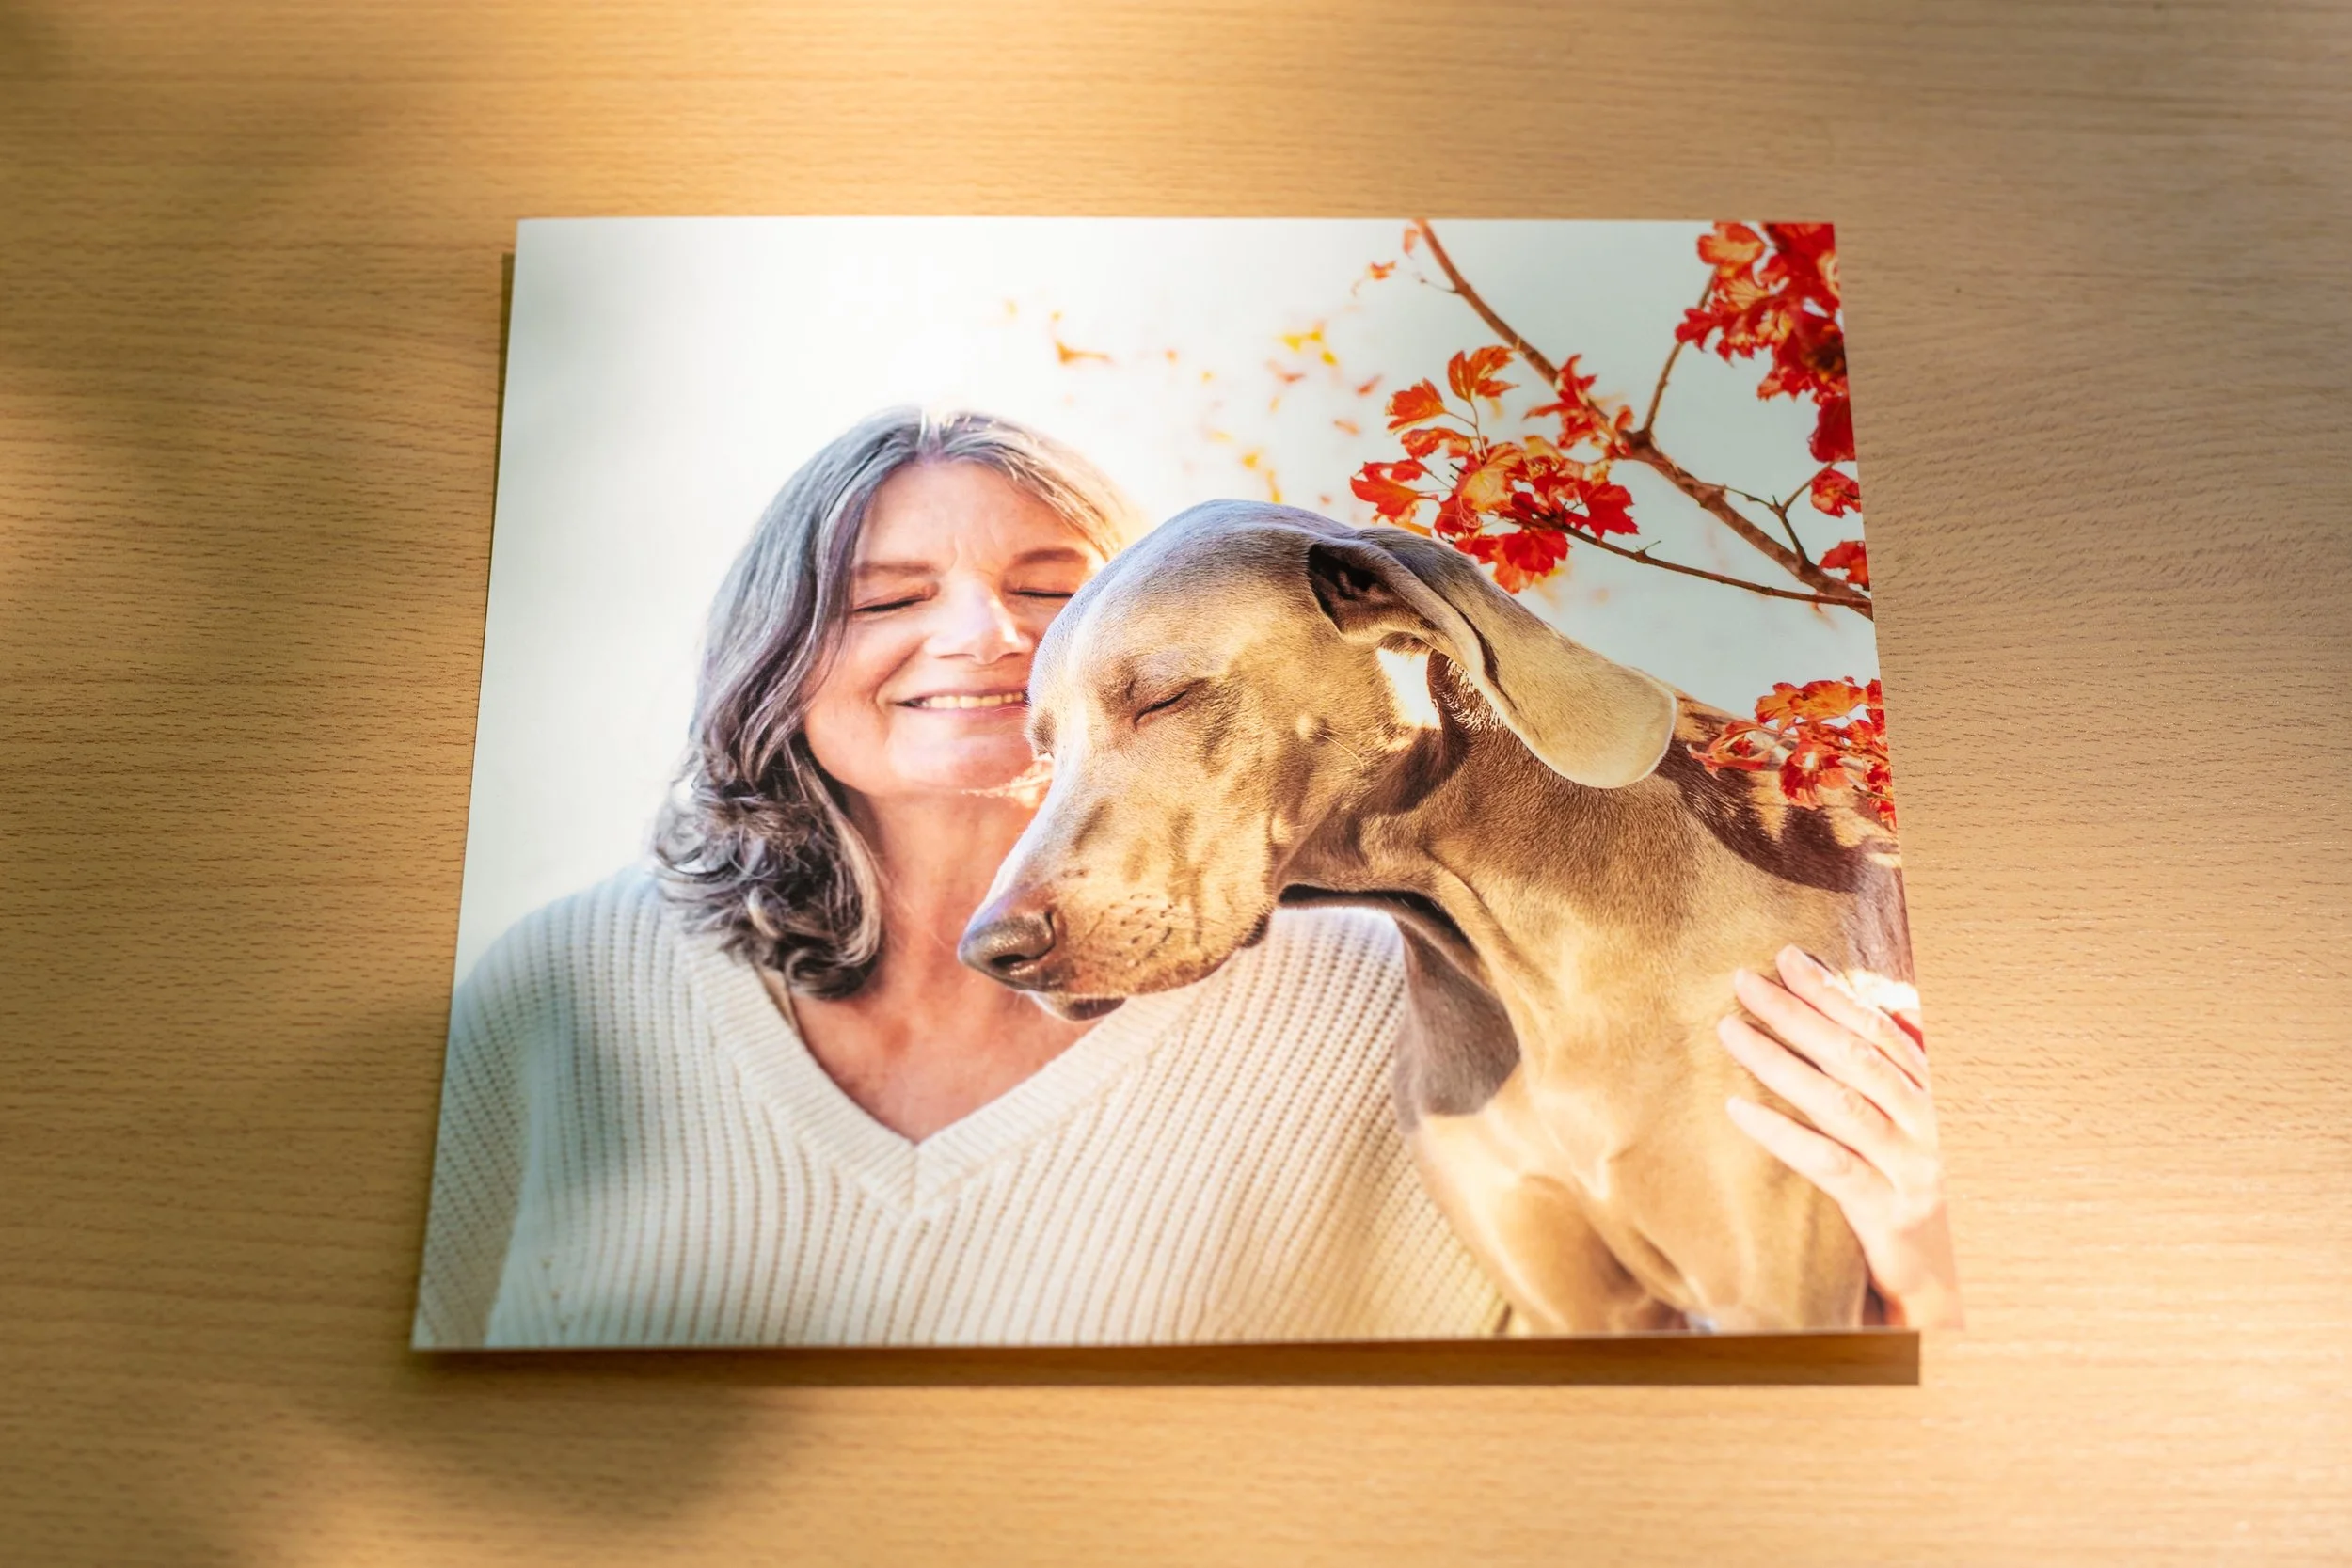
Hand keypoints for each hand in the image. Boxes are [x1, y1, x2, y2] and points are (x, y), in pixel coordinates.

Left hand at [1716, 946, 1963, 1328]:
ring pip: (1838, 1101)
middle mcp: (1932, 1125)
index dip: (1833, 992)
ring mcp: (1914, 1168)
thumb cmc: (1927, 1193)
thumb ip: (1909, 1074)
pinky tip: (1738, 1110)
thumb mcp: (1926, 1129)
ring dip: (1779, 1061)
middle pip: (1855, 1055)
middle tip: (1743, 981)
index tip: (1786, 958)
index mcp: (1938, 1096)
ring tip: (1729, 1032)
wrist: (1957, 1281)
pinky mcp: (1889, 1212)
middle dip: (1796, 1012)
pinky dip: (1781, 1133)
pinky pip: (1828, 1164)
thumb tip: (1897, 1010)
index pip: (1880, 1030)